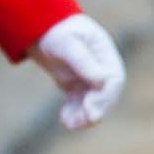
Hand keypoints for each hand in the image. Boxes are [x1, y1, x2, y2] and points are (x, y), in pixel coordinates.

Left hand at [30, 12, 123, 130]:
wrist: (41, 29)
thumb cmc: (56, 32)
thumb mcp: (67, 44)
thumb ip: (83, 61)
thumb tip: (101, 81)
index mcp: (105, 55)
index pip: (113, 81)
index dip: (104, 98)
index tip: (91, 110)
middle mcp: (102, 69)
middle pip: (106, 95)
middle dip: (95, 110)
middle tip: (82, 122)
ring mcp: (89, 78)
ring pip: (93, 103)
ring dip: (84, 116)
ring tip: (70, 124)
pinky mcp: (76, 86)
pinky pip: (80, 104)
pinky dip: (74, 114)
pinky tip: (64, 119)